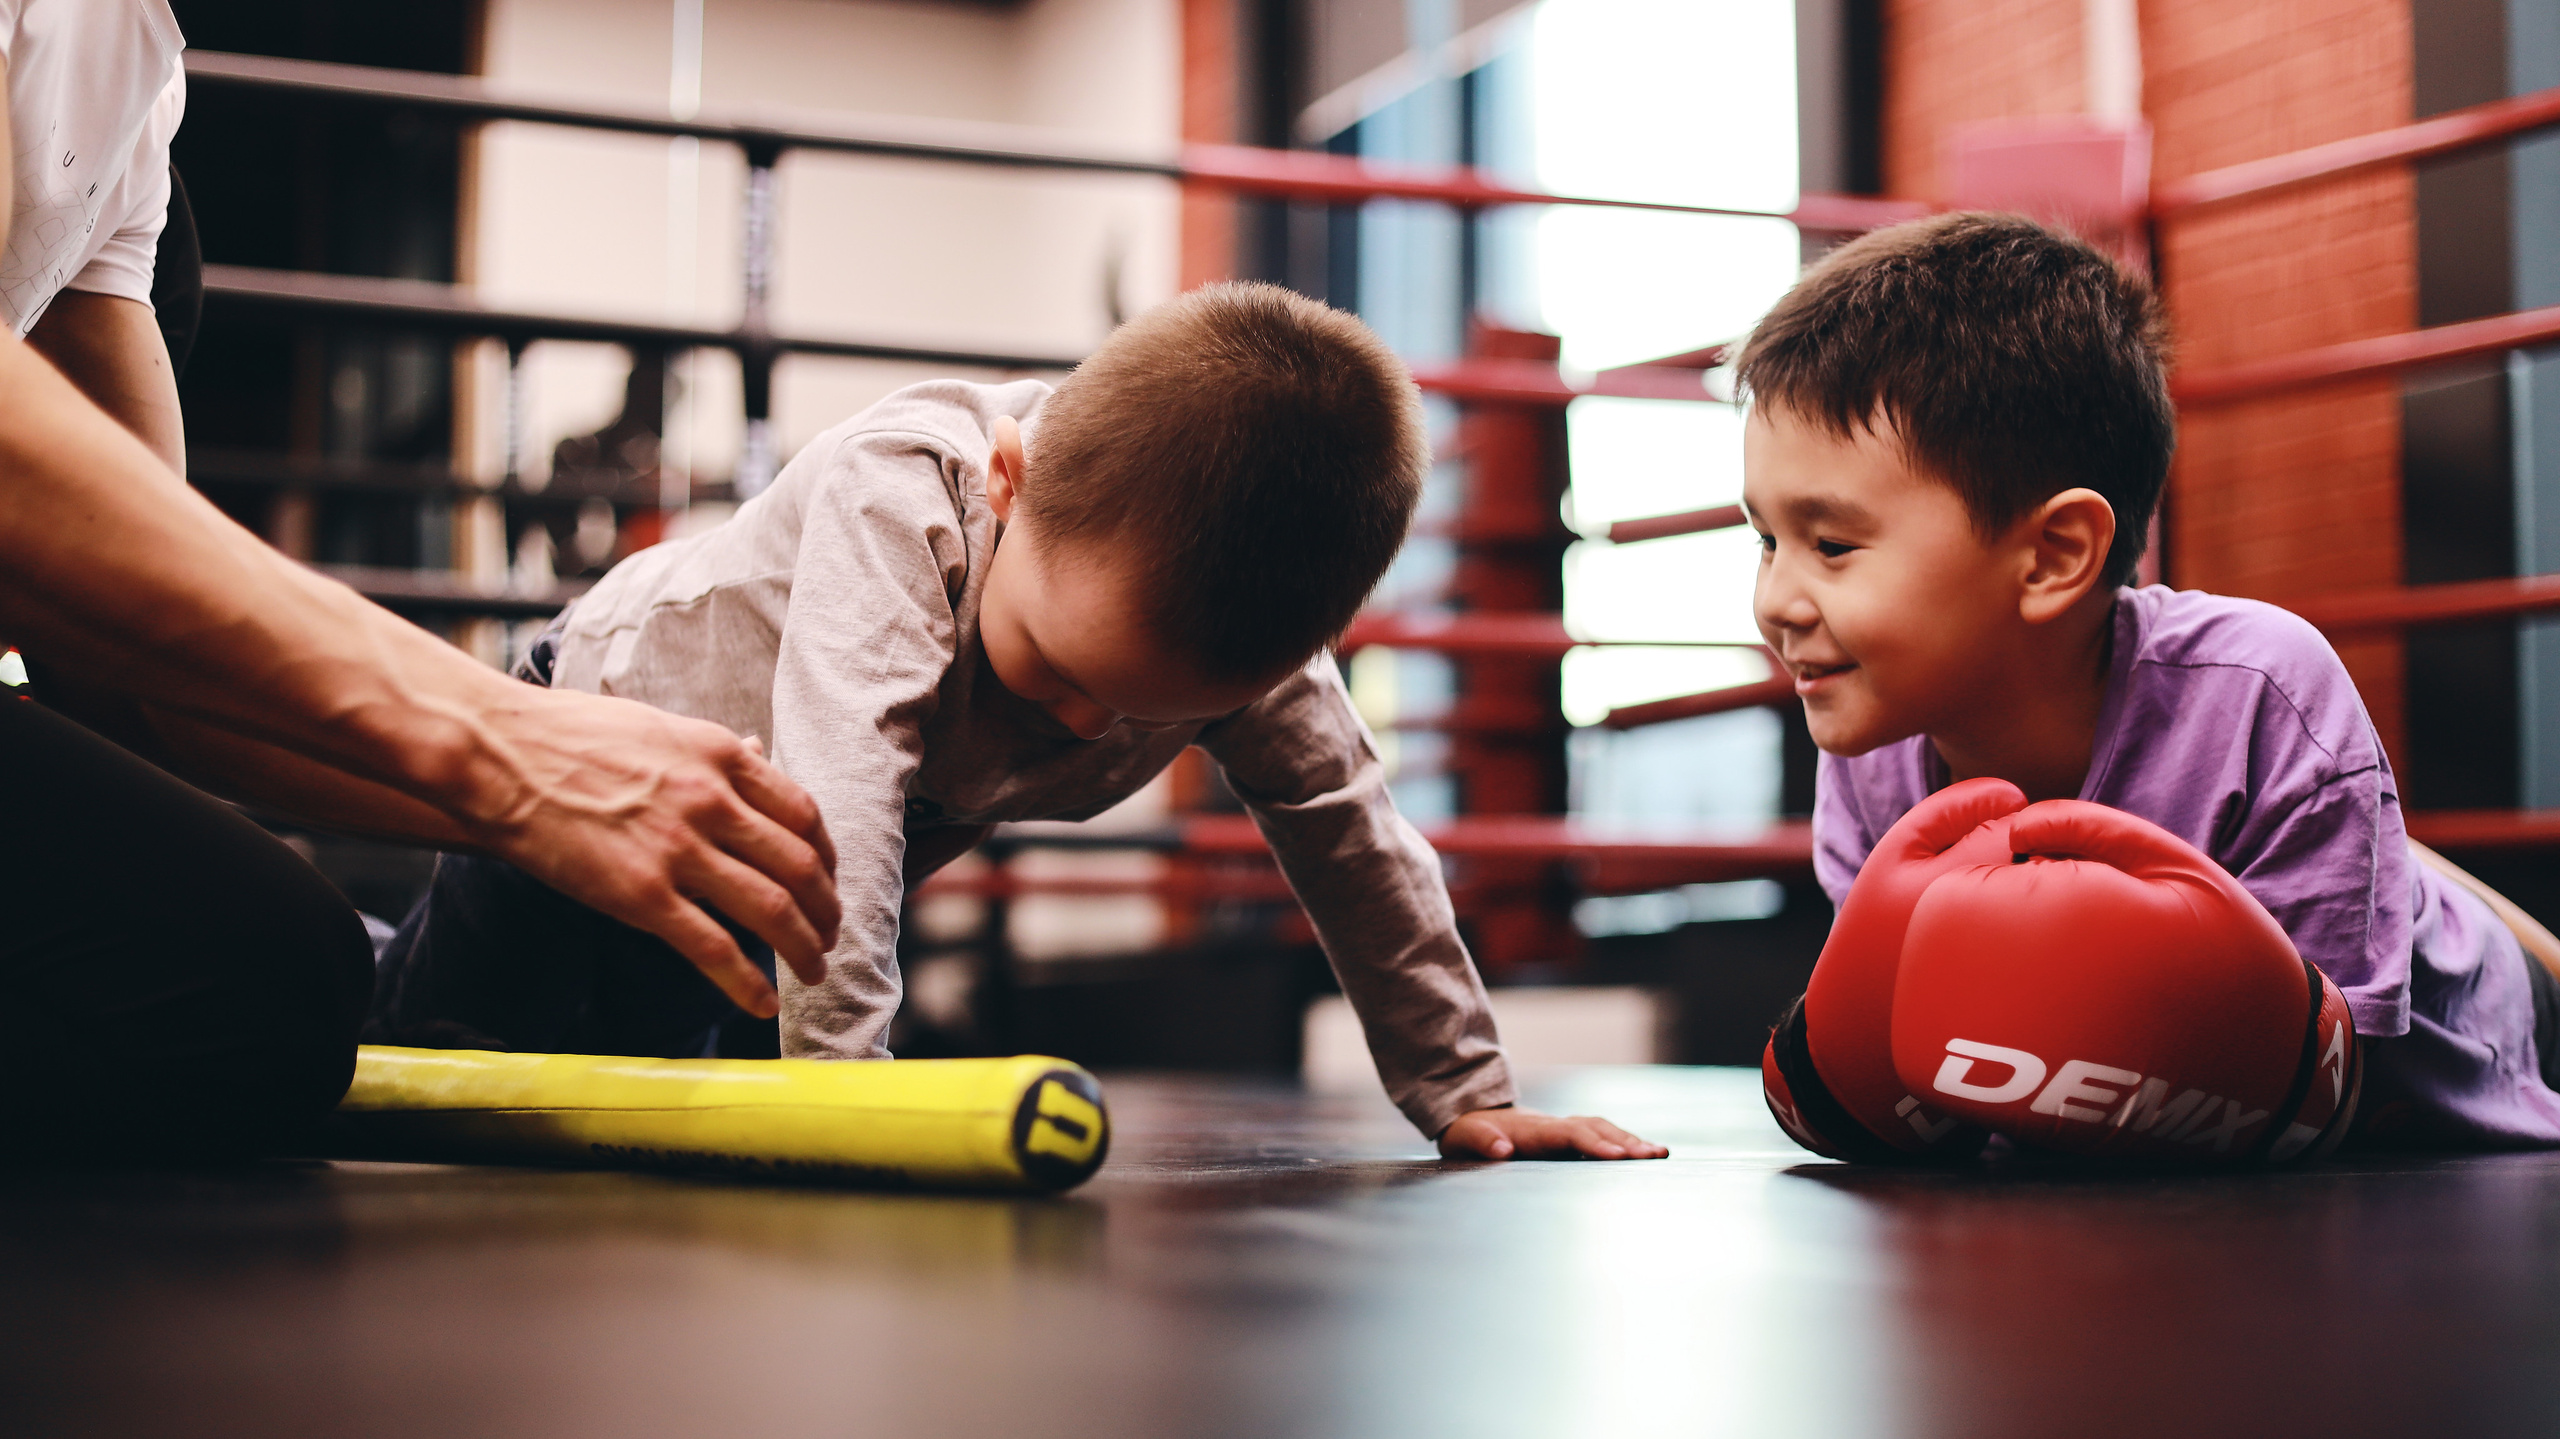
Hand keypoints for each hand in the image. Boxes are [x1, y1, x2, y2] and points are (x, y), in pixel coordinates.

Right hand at [459, 685, 840, 1017]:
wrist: (497, 755)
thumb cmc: (570, 736)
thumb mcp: (661, 726)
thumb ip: (715, 752)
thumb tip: (759, 751)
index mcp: (722, 756)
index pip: (804, 814)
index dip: (827, 857)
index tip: (828, 880)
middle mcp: (712, 801)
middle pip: (801, 867)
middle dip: (826, 910)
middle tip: (829, 935)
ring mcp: (679, 850)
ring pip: (773, 911)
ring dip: (803, 949)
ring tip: (812, 971)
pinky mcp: (641, 897)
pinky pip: (714, 949)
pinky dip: (747, 984)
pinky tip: (762, 1004)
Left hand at [1436, 1107, 1669, 1161]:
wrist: (1474, 1114)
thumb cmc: (1470, 1132)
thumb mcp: (1464, 1137)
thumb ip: (1481, 1142)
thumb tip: (1503, 1150)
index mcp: (1532, 1130)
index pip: (1568, 1135)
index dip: (1592, 1144)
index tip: (1616, 1156)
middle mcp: (1554, 1125)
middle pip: (1595, 1129)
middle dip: (1624, 1142)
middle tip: (1653, 1156)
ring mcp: (1564, 1128)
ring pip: (1603, 1129)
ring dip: (1631, 1141)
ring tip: (1660, 1154)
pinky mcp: (1569, 1135)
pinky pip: (1602, 1135)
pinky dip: (1626, 1142)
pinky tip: (1648, 1154)